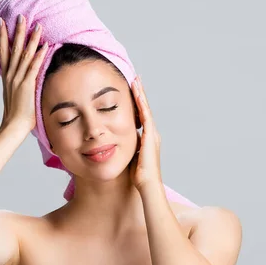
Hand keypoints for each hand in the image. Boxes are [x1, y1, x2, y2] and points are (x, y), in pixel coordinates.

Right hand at [0, 14, 48, 130]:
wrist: (13, 125)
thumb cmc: (16, 113)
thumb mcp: (14, 94)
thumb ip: (17, 84)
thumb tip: (22, 79)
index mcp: (7, 76)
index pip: (4, 51)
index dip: (3, 36)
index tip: (2, 22)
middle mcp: (10, 74)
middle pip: (14, 48)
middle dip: (17, 31)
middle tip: (21, 16)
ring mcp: (18, 79)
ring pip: (25, 54)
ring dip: (31, 39)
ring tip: (36, 25)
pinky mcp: (26, 85)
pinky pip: (34, 67)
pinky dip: (39, 56)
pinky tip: (44, 45)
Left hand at [129, 75, 162, 190]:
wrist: (147, 185)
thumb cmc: (138, 176)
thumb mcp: (129, 157)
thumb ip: (125, 148)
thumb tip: (113, 144)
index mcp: (147, 138)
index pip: (141, 116)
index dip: (136, 103)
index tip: (131, 91)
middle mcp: (152, 134)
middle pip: (145, 109)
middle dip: (140, 94)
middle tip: (135, 79)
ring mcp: (152, 134)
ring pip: (146, 109)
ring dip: (141, 94)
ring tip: (136, 81)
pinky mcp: (150, 136)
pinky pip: (145, 115)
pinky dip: (142, 104)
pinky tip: (137, 93)